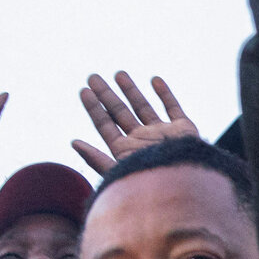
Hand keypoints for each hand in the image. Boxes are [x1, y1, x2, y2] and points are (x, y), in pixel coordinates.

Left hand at [71, 72, 198, 173]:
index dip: (93, 108)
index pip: (104, 125)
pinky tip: (154, 80)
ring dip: (131, 90)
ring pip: (143, 107)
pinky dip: (165, 93)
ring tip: (118, 74)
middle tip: (92, 77)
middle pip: (119, 113)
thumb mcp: (118, 172)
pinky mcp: (184, 129)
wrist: (185, 184)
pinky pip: (172, 107)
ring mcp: (162, 133)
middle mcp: (141, 140)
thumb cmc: (151, 183)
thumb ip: (96, 158)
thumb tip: (73, 142)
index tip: (83, 91)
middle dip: (106, 95)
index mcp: (124, 151)